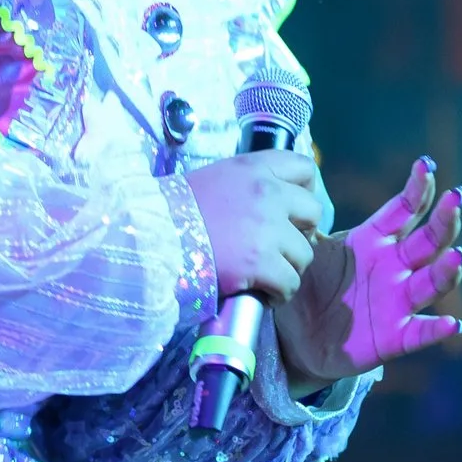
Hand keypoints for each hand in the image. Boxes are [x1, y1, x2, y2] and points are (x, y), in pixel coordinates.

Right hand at [185, 149, 326, 303]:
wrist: (149, 238)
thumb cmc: (172, 212)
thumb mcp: (213, 181)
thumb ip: (245, 188)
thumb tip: (268, 212)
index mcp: (252, 167)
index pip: (303, 168)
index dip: (305, 191)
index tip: (294, 211)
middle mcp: (267, 192)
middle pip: (312, 213)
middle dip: (300, 233)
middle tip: (278, 249)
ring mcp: (267, 228)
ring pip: (304, 254)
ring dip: (288, 267)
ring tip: (264, 277)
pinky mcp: (260, 262)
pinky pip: (290, 283)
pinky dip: (278, 294)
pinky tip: (260, 294)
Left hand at [276, 157, 461, 395]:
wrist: (295, 337)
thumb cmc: (307, 286)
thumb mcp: (306, 251)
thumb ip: (306, 224)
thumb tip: (298, 189)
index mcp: (374, 240)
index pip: (404, 209)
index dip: (418, 188)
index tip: (426, 166)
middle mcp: (394, 267)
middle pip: (428, 241)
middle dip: (445, 220)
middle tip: (456, 199)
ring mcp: (398, 301)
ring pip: (431, 282)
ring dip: (447, 270)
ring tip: (457, 255)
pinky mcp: (394, 336)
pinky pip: (419, 332)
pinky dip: (436, 329)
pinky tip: (452, 324)